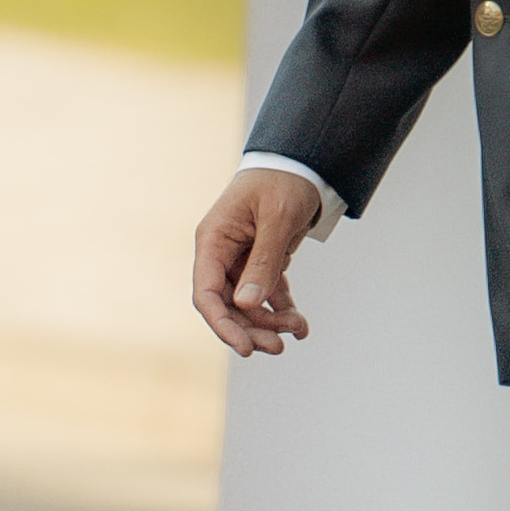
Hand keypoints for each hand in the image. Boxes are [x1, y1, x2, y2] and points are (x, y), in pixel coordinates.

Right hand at [192, 165, 330, 356]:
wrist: (303, 162)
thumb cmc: (283, 181)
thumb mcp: (277, 219)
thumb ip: (263, 260)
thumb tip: (247, 303)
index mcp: (213, 240)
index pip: (206, 293)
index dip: (222, 324)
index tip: (245, 348)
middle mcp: (221, 252)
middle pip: (227, 304)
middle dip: (251, 328)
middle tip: (278, 347)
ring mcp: (240, 258)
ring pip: (247, 303)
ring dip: (269, 321)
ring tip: (297, 331)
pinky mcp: (260, 260)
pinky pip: (266, 292)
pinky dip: (281, 309)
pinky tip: (299, 324)